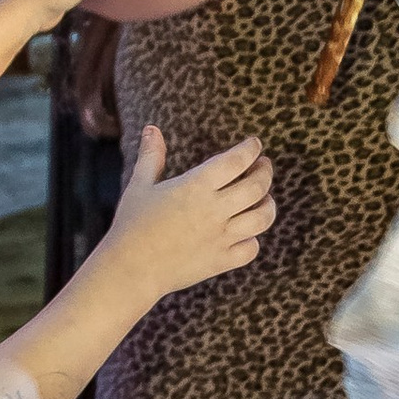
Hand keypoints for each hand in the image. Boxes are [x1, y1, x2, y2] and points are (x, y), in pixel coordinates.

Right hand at [105, 126, 275, 299]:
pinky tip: (246, 233)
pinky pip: (250, 249)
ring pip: (262, 218)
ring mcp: (220, 237)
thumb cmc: (132, 225)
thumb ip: (152, 156)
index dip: (250, 149)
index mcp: (196, 187)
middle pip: (257, 186)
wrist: (130, 269)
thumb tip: (152, 129)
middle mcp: (214, 210)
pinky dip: (253, 239)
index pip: (236, 160)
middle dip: (265, 172)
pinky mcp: (220, 261)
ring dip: (268, 205)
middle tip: (264, 166)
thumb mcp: (140, 185)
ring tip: (264, 198)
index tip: (255, 144)